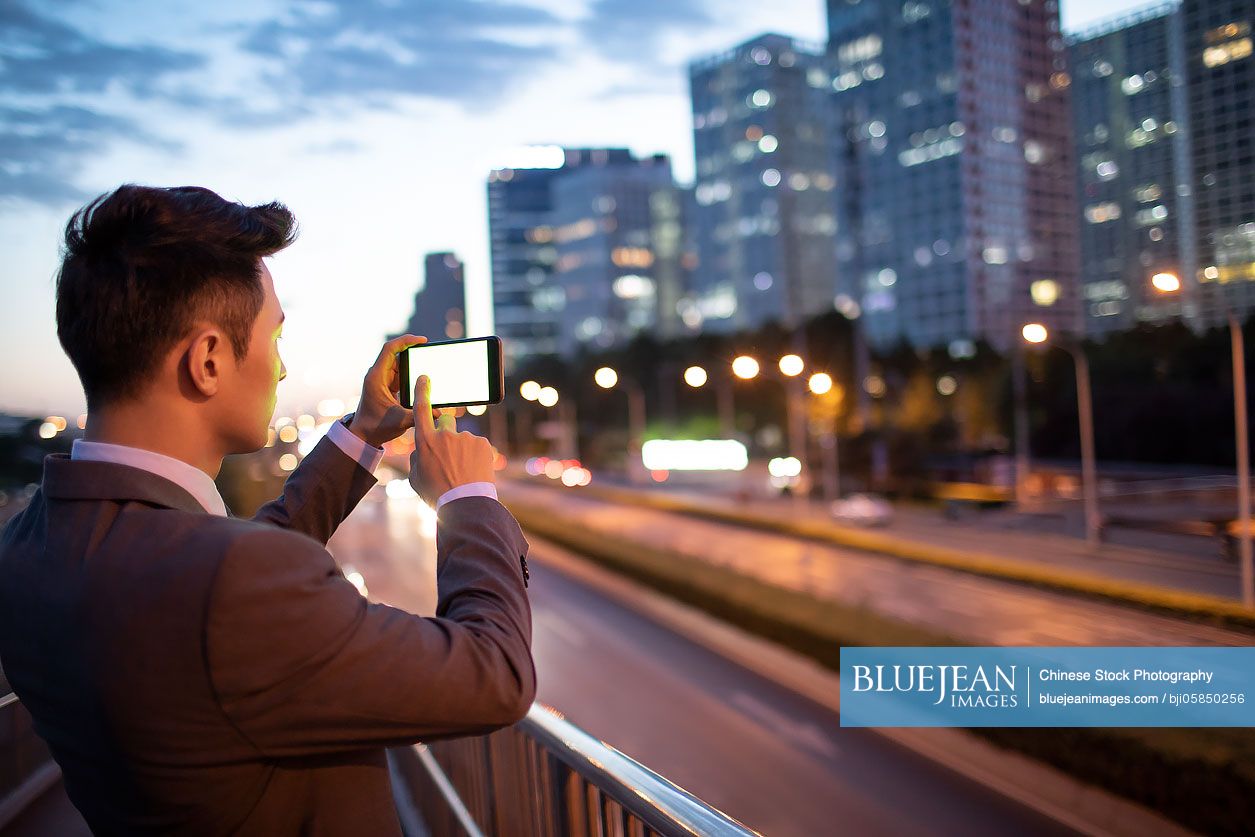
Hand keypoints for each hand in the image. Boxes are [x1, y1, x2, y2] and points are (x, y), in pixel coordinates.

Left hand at [347, 334, 425, 447]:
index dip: (406, 341)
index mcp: (376, 377)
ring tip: (429, 363)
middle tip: (429, 351)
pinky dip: (410, 373)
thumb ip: (419, 415)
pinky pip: (399, 373)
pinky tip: (422, 378)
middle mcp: (377, 375)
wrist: (363, 435)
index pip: (390, 350)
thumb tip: (438, 412)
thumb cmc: (377, 428)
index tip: (422, 340)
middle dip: (412, 350)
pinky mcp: (386, 386)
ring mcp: (381, 380)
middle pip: (395, 354)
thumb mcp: (400, 421)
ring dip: (412, 363)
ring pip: (398, 363)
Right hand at [409, 375, 495, 505]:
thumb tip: (423, 448)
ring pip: (462, 439)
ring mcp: (465, 437)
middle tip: (449, 456)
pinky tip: (473, 471)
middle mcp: (445, 435)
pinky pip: (476, 445)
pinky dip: (475, 456)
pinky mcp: (482, 443)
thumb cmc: (436, 494)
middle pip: (444, 423)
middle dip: (445, 434)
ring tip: (463, 472)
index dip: (422, 392)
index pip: (421, 409)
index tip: (425, 379)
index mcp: (425, 441)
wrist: (466, 505)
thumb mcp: (415, 478)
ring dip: (462, 450)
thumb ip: (417, 457)